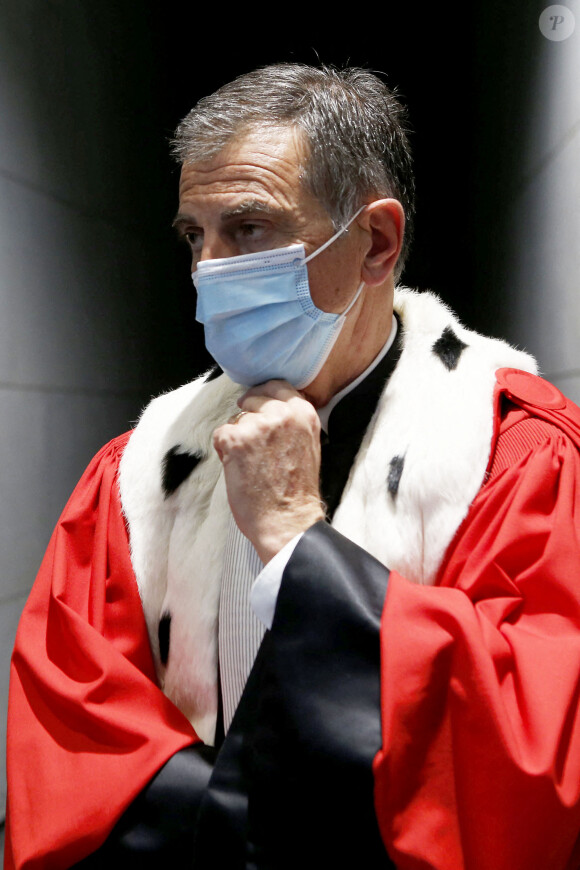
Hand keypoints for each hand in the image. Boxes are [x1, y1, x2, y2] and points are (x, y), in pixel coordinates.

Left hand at [213, 380, 324, 562]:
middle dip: (248, 418)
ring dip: (237, 439)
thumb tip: (268, 407)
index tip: (258, 407)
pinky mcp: (236, 439)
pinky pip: (221, 434)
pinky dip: (224, 452)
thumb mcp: (307, 444)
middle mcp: (282, 413)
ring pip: (236, 419)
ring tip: (252, 465)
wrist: (287, 521)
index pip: (277, 385)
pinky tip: (240, 470)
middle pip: (253, 397)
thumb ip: (291, 422)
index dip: (263, 397)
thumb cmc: (296, 491)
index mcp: (303, 412)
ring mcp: (258, 425)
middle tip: (253, 446)